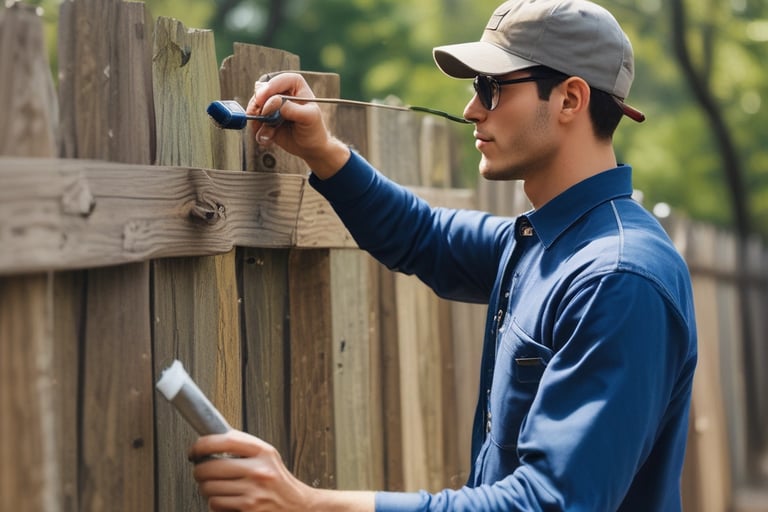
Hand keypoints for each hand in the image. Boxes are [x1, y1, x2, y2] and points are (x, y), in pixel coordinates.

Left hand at [189, 430, 314, 511]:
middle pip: (210, 467)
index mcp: (263, 451)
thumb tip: (211, 440)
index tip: (195, 450)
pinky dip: (216, 503)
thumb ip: (243, 447)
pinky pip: (215, 503)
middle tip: (202, 472)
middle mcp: (259, 469)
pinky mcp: (248, 508)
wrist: (297, 507)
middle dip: (199, 471)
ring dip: (207, 489)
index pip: (224, 440)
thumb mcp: (267, 457)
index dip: (202, 444)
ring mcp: (253, 490)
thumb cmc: (278, 482)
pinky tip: (227, 500)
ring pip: (209, 488)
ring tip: (218, 487)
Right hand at [246, 72, 349, 178]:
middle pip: (261, 92)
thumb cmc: (313, 129)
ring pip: (254, 107)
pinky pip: (254, 121)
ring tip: (270, 133)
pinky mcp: (264, 119)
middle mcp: (280, 92)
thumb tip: (275, 102)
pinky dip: (258, 131)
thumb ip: (293, 109)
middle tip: (262, 117)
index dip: (269, 87)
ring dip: (258, 121)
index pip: (279, 80)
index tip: (262, 98)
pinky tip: (269, 138)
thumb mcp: (309, 117)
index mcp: (294, 85)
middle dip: (259, 106)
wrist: (309, 147)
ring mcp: (270, 105)